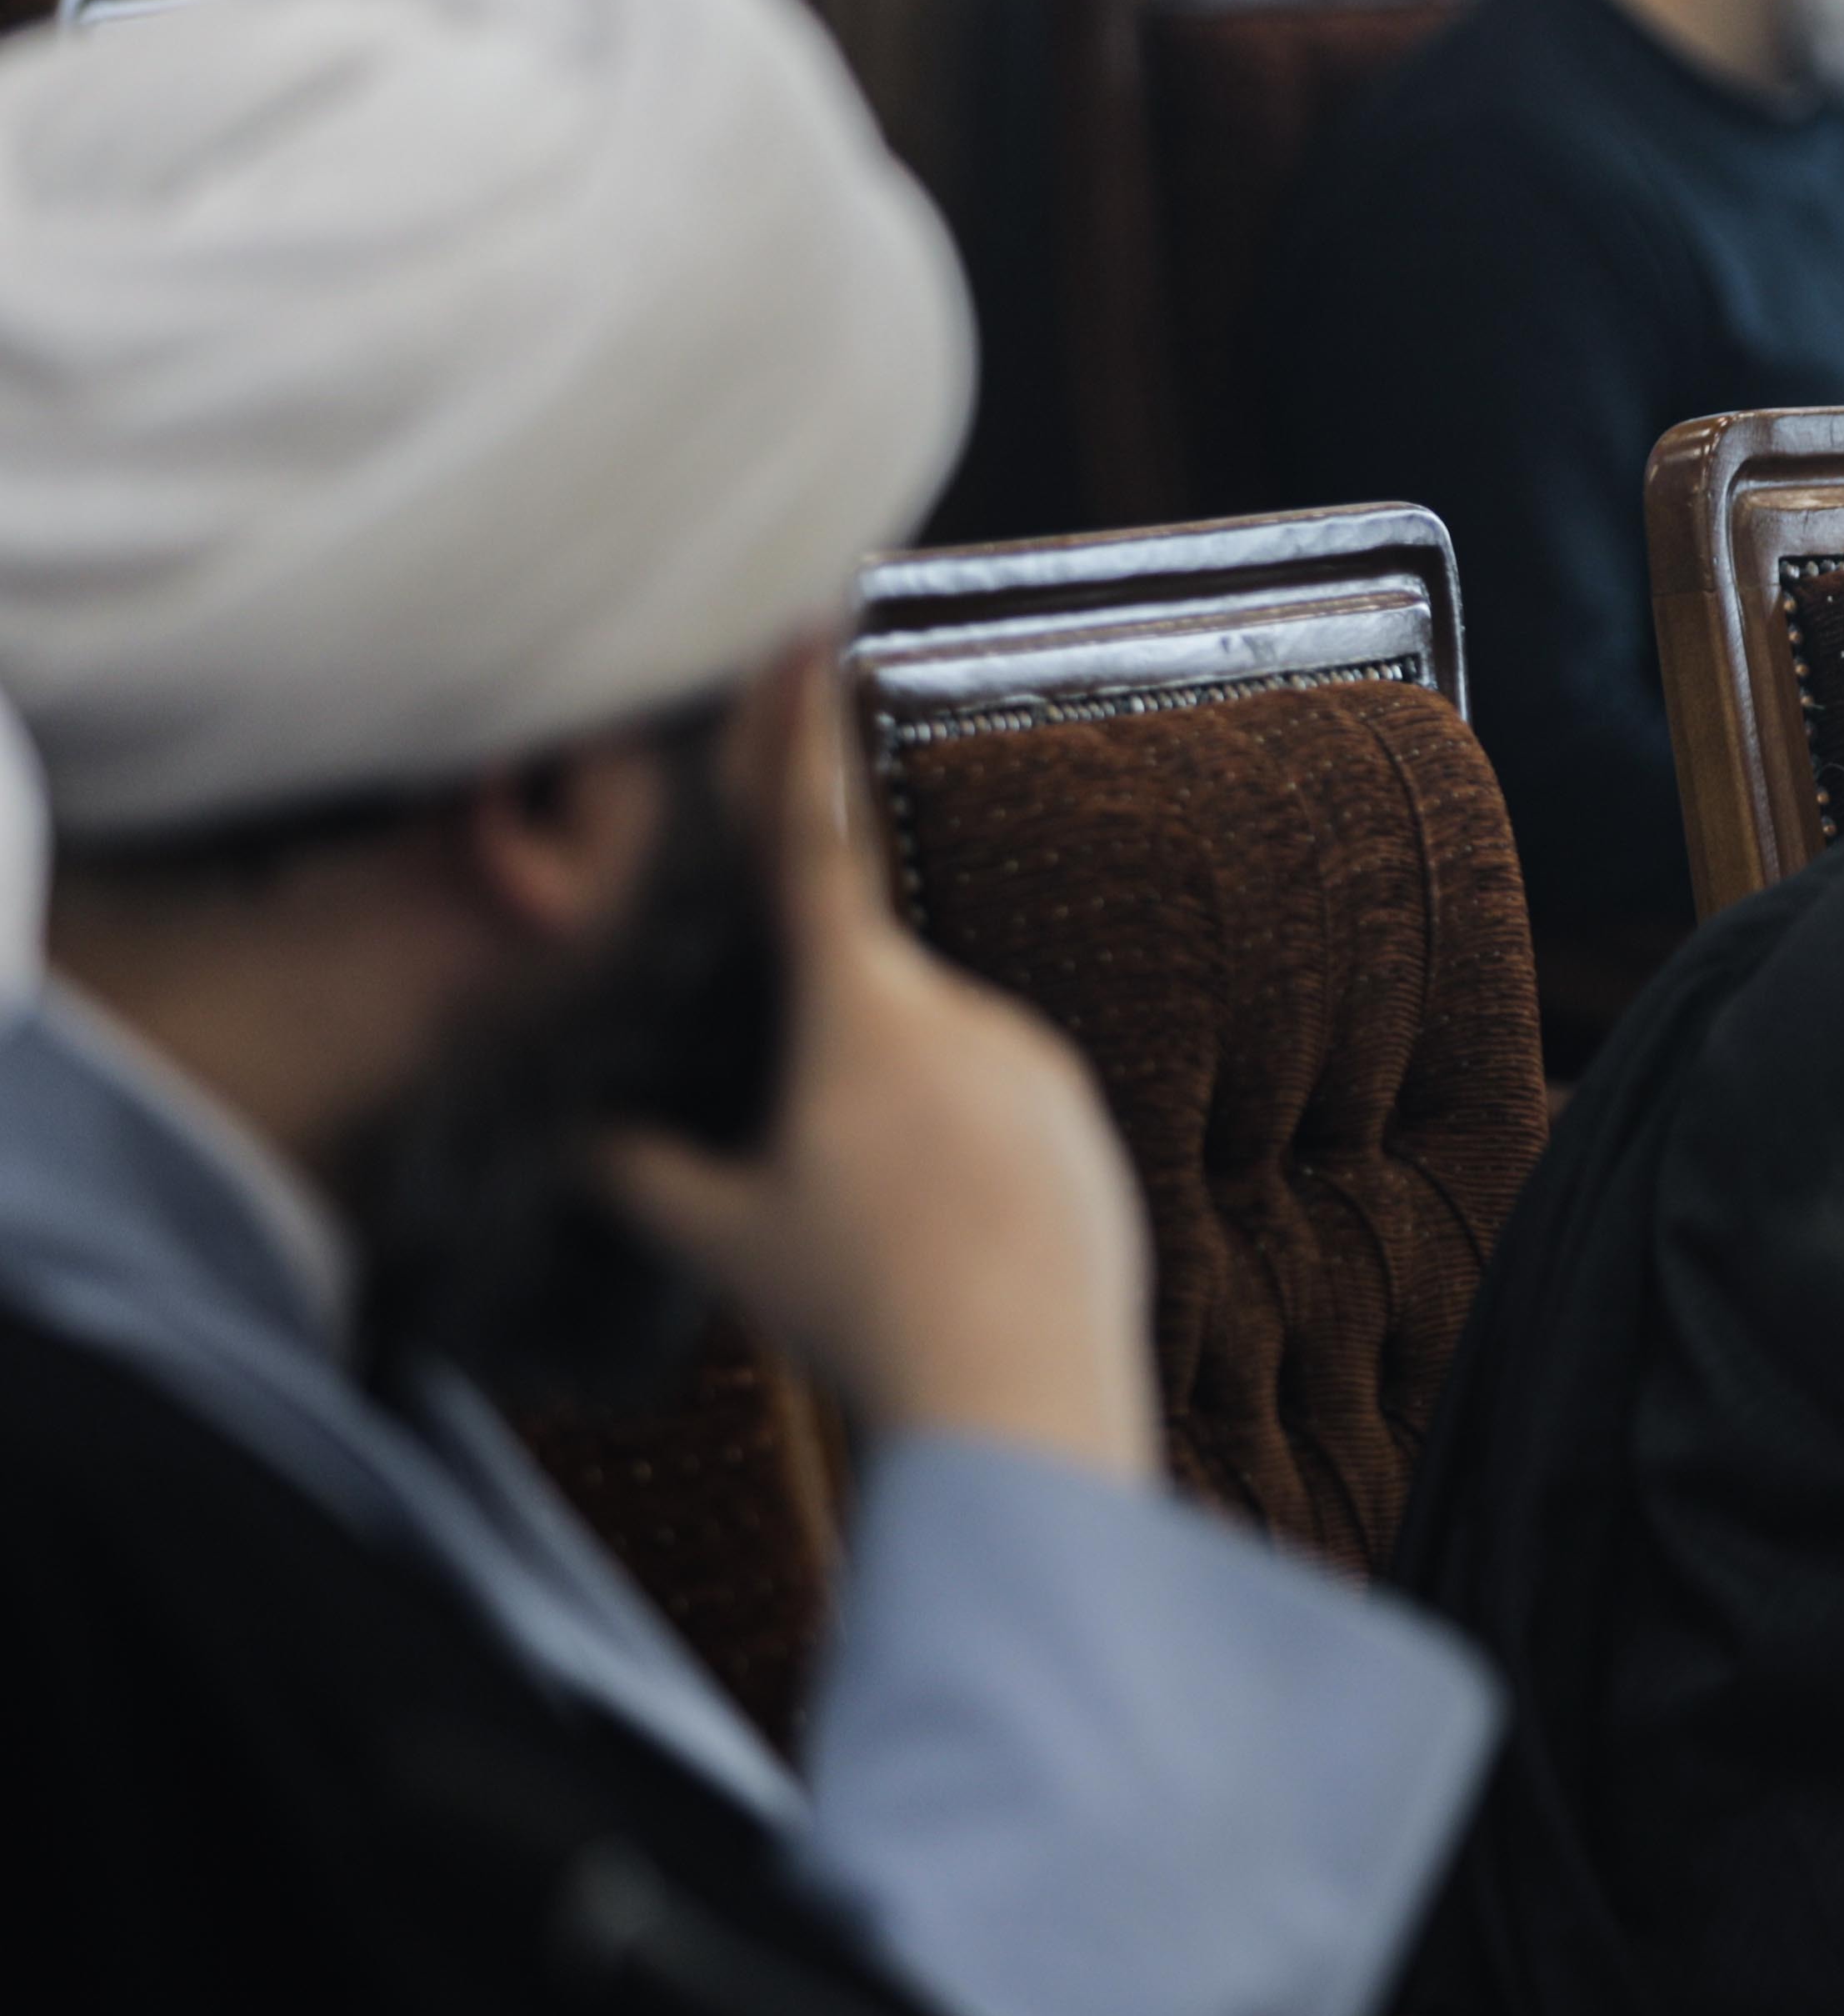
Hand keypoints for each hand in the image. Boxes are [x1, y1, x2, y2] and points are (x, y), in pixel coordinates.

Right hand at [597, 654, 1162, 1479]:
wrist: (1021, 1388)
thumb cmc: (860, 1304)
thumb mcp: (724, 1241)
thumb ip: (643, 1178)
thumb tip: (585, 1150)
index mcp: (861, 1007)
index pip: (812, 844)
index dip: (796, 737)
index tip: (809, 627)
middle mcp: (963, 1010)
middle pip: (865, 1008)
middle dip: (829, 1083)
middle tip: (823, 1201)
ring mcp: (1037, 1064)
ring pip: (935, 1076)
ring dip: (898, 1142)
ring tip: (889, 1255)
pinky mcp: (1085, 1124)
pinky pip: (1001, 1129)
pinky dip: (961, 1181)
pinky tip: (948, 1263)